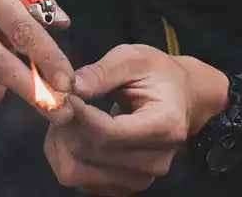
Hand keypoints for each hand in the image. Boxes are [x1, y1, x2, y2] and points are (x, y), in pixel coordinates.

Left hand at [43, 43, 228, 195]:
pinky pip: (79, 180)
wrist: (182, 99)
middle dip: (66, 126)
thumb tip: (69, 87)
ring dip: (60, 143)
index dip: (79, 116)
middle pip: (91, 154)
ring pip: (77, 173)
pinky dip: (66, 155)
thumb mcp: (133, 58)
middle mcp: (154, 161)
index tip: (61, 95)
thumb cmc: (158, 74)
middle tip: (59, 99)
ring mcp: (139, 179)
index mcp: (164, 126)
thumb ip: (101, 72)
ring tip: (65, 115)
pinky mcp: (123, 186)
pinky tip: (72, 130)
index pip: (110, 133)